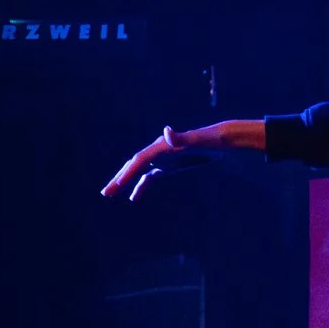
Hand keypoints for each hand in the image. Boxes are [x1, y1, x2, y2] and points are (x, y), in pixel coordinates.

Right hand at [101, 121, 264, 201]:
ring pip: (139, 173)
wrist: (222, 141)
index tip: (118, 186)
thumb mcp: (199, 140)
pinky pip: (150, 178)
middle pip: (134, 167)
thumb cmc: (212, 140)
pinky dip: (141, 186)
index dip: (128, 173)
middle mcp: (159, 152)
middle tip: (105, 193)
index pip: (140, 161)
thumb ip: (183, 137)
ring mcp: (163, 160)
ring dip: (125, 183)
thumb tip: (166, 130)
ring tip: (110, 194)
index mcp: (163, 146)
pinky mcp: (169, 167)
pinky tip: (134, 197)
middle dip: (119, 179)